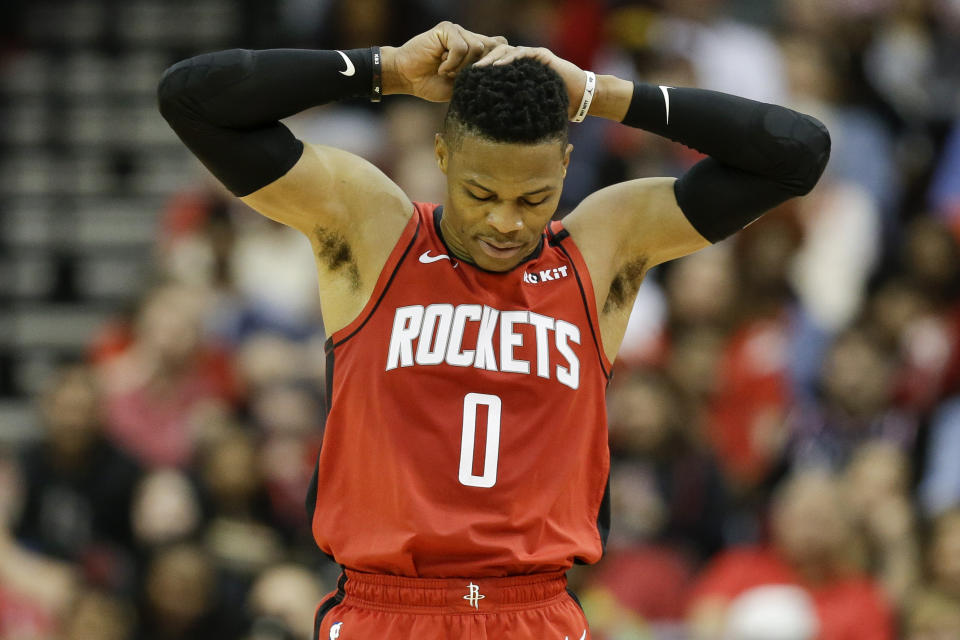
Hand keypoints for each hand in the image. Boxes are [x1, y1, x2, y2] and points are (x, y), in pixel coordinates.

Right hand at [384, 22, 506, 101]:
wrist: (407, 78)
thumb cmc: (431, 83)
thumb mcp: (462, 86)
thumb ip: (479, 78)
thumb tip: (499, 73)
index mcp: (475, 51)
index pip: (501, 46)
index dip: (504, 58)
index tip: (501, 74)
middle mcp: (469, 37)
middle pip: (493, 48)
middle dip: (479, 68)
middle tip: (459, 78)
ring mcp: (458, 31)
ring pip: (477, 48)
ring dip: (461, 66)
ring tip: (447, 71)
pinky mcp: (447, 29)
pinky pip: (460, 47)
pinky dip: (451, 63)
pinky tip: (440, 66)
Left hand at [475, 45, 586, 119]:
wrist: (580, 98)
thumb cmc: (555, 108)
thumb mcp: (528, 111)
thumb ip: (513, 113)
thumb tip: (491, 132)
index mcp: (518, 73)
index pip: (495, 67)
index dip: (481, 73)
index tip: (467, 83)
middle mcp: (523, 62)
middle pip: (497, 56)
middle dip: (482, 63)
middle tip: (469, 73)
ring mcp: (532, 56)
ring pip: (506, 51)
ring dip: (492, 58)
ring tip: (480, 68)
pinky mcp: (541, 55)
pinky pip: (522, 53)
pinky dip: (509, 58)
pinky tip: (498, 65)